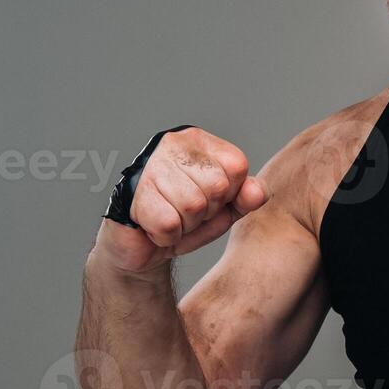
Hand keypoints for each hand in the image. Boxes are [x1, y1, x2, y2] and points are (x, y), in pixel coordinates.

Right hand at [93, 128, 267, 274]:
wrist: (143, 246)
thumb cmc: (186, 220)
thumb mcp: (226, 209)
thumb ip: (247, 198)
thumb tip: (257, 192)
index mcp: (199, 142)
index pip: (237, 166)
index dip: (230, 194)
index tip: (211, 200)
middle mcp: (173, 144)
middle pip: (217, 186)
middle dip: (207, 212)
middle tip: (188, 214)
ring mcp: (149, 165)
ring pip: (193, 205)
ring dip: (186, 225)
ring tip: (173, 220)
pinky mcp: (131, 191)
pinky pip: (168, 223)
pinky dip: (167, 236)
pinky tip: (155, 229)